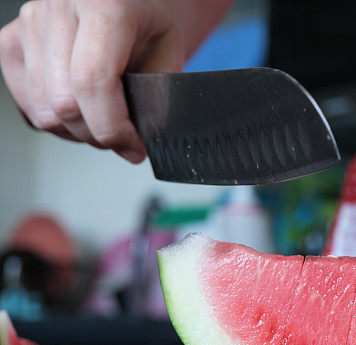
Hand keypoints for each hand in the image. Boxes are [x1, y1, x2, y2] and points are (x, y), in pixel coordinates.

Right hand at [0, 0, 183, 162]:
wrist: (122, 0)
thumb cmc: (145, 21)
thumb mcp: (167, 50)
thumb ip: (156, 94)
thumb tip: (136, 141)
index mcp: (102, 5)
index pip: (92, 81)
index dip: (112, 127)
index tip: (134, 147)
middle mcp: (57, 9)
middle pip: (65, 104)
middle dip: (99, 136)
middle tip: (125, 139)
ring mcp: (28, 25)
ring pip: (44, 112)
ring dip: (79, 134)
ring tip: (105, 122)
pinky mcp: (10, 42)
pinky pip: (28, 107)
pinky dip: (57, 123)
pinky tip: (82, 111)